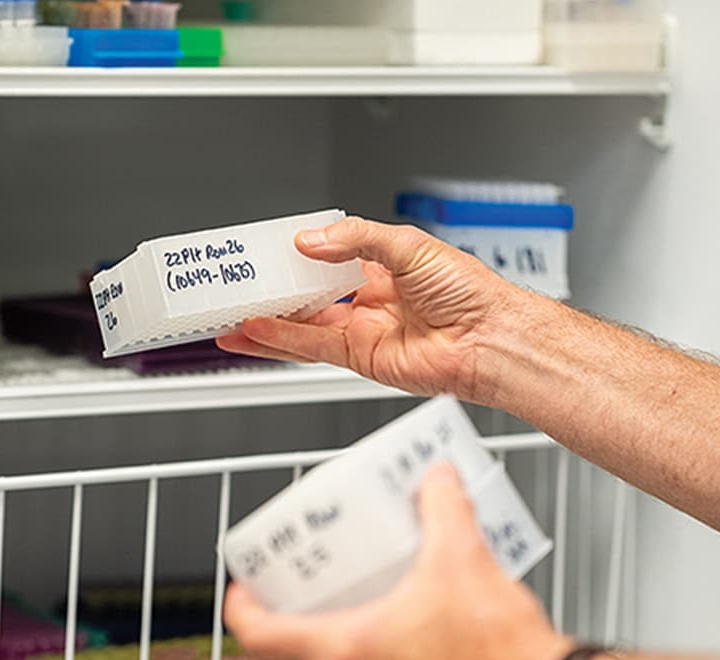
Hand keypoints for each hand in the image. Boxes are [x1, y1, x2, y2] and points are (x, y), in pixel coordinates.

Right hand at [216, 217, 515, 402]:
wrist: (489, 337)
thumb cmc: (469, 292)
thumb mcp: (408, 244)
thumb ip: (356, 240)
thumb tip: (311, 241)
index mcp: (382, 269)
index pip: (328, 259)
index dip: (298, 255)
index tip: (268, 250)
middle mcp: (369, 302)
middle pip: (308, 296)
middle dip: (274, 292)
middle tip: (239, 284)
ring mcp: (363, 332)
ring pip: (302, 325)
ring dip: (265, 321)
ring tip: (230, 312)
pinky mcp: (360, 359)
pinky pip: (311, 347)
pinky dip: (280, 340)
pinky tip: (254, 332)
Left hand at [224, 464, 572, 659]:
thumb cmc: (500, 652)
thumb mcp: (462, 556)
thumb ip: (442, 507)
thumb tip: (434, 481)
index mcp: (348, 653)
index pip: (261, 637)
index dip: (241, 609)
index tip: (245, 589)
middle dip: (262, 642)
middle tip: (275, 609)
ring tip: (321, 629)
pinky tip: (380, 652)